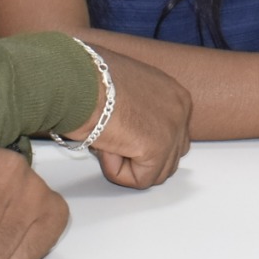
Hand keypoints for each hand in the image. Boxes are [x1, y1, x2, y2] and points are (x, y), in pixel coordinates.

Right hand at [84, 48, 192, 188]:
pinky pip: (141, 179)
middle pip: (170, 155)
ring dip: (127, 163)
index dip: (140, 141)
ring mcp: (173, 129)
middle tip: (111, 139)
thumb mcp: (124, 88)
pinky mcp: (158, 147)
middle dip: (139, 157)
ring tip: (106, 140)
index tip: (118, 130)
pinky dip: (118, 171)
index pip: (171, 134)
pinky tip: (105, 147)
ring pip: (157, 171)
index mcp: (173, 93)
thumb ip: (138, 109)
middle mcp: (180, 110)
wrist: (77, 79)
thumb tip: (131, 132)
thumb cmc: (87, 78)